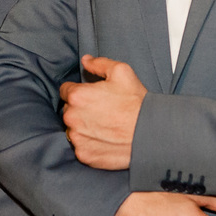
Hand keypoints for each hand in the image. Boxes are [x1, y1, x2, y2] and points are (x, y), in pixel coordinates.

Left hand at [60, 55, 146, 169]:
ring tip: (104, 125)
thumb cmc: (136, 102)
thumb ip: (99, 64)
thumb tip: (85, 60)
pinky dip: (90, 143)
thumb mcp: (121, 72)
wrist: (150, 133)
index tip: (91, 96)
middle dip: (80, 109)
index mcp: (78, 96)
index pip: (65, 90)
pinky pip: (81, 146)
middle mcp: (72, 118)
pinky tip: (105, 138)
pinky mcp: (84, 155)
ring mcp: (77, 138)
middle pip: (69, 110)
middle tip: (102, 110)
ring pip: (73, 129)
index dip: (79, 91)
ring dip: (83, 126)